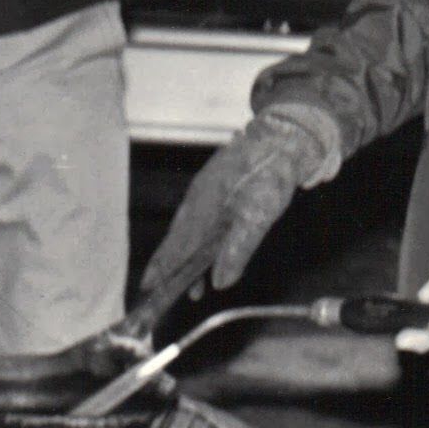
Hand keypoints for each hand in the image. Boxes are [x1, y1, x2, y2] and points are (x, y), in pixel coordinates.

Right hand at [141, 114, 326, 293]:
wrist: (280, 139)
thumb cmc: (270, 175)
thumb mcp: (258, 217)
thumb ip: (238, 249)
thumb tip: (220, 281)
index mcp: (202, 210)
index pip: (176, 247)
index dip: (162, 268)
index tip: (148, 287)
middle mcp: (197, 201)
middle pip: (176, 239)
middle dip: (167, 265)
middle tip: (156, 288)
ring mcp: (204, 191)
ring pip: (187, 229)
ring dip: (184, 255)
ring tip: (191, 281)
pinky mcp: (215, 185)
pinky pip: (198, 216)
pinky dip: (196, 236)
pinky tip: (204, 243)